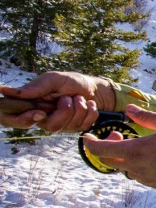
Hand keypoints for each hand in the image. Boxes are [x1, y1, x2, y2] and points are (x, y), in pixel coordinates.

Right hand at [0, 72, 114, 132]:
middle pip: (50, 126)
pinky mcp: (75, 128)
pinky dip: (89, 111)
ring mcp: (60, 125)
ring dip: (78, 107)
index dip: (22, 120)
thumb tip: (4, 91)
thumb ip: (34, 87)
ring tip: (78, 97)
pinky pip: (83, 125)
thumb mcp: (52, 79)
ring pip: (67, 126)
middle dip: (64, 111)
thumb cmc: (70, 82)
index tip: (40, 113)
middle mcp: (42, 118)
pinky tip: (89, 104)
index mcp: (31, 106)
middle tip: (67, 98)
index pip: (12, 120)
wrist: (94, 88)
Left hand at [82, 105, 155, 188]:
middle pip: (108, 161)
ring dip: (122, 156)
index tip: (87, 137)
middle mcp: (135, 167)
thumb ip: (144, 115)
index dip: (89, 143)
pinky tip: (148, 157)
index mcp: (135, 150)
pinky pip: (137, 175)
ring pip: (123, 168)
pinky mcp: (154, 184)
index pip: (100, 150)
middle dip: (106, 147)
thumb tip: (128, 109)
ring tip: (136, 145)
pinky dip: (135, 165)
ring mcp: (144, 178)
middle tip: (116, 135)